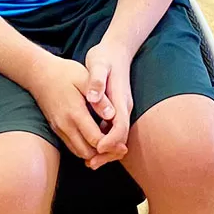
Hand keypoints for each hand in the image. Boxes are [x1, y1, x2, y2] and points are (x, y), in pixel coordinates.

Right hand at [28, 56, 114, 161]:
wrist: (39, 73)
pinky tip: (96, 140)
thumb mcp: (84, 78)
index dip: (111, 146)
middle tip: (119, 149)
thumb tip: (112, 115)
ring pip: (79, 152)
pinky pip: (72, 146)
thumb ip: (98, 98)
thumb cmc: (64, 73)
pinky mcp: (56, 129)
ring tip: (110, 146)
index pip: (96, 140)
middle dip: (104, 154)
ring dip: (95, 154)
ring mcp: (59, 129)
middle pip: (87, 153)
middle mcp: (65, 125)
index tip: (123, 145)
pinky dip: (85, 148)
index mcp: (75, 113)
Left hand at [84, 41, 133, 168]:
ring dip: (106, 151)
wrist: (117, 49)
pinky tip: (90, 147)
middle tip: (91, 164)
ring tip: (89, 162)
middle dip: (108, 153)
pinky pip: (113, 132)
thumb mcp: (99, 64)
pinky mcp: (116, 110)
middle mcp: (124, 107)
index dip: (110, 140)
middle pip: (121, 138)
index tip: (97, 148)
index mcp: (120, 99)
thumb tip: (94, 97)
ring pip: (118, 137)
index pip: (120, 126)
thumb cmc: (105, 56)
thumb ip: (97, 80)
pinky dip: (104, 143)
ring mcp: (121, 109)